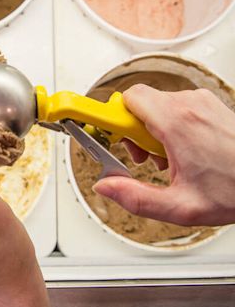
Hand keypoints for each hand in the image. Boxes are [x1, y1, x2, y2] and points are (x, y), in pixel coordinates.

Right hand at [94, 85, 234, 225]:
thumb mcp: (181, 206)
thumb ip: (136, 197)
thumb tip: (105, 186)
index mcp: (177, 123)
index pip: (127, 99)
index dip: (110, 117)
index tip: (99, 130)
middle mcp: (189, 104)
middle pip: (138, 104)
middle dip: (132, 131)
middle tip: (144, 158)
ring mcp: (200, 102)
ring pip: (155, 105)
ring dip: (151, 130)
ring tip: (167, 158)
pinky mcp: (207, 104)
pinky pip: (173, 107)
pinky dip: (168, 125)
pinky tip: (182, 150)